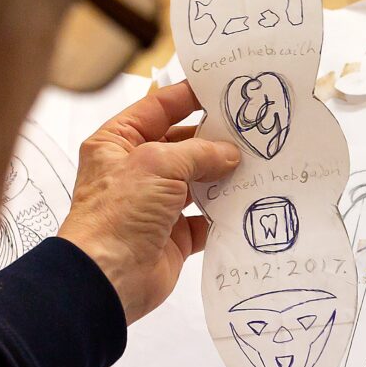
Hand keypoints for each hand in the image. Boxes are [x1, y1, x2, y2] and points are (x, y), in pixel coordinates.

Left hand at [59, 82, 237, 323]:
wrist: (108, 277)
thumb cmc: (118, 213)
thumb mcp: (158, 164)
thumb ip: (198, 152)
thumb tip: (229, 154)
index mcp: (117, 143)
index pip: (157, 108)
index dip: (188, 96)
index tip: (223, 89)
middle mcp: (135, 171)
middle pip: (182, 144)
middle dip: (214, 139)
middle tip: (250, 129)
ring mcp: (155, 204)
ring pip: (197, 181)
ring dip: (223, 175)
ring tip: (257, 161)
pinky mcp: (173, 235)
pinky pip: (205, 218)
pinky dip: (224, 212)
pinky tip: (247, 200)